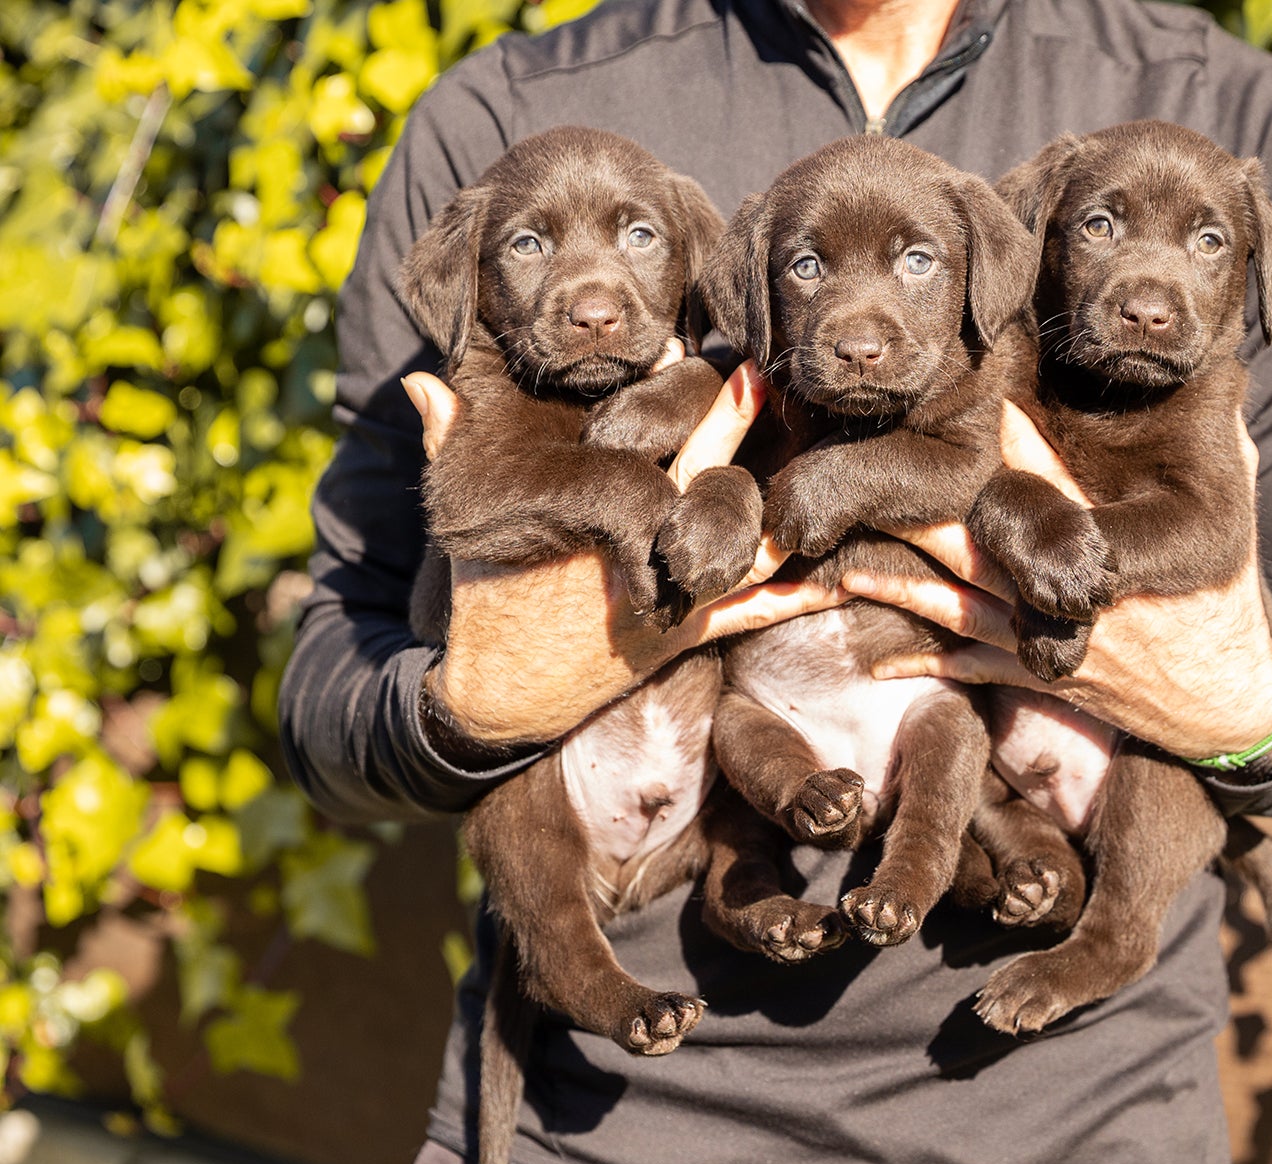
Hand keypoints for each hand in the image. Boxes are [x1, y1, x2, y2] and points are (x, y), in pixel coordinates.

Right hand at [403, 361, 846, 745]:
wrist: (500, 697)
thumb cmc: (487, 598)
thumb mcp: (464, 520)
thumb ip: (450, 446)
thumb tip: (420, 383)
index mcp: (589, 511)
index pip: (639, 440)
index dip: (675, 392)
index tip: (700, 346)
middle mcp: (637, 548)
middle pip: (701, 475)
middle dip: (734, 424)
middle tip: (767, 375)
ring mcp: (670, 592)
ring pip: (741, 541)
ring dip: (783, 502)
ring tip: (825, 463)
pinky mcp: (688, 634)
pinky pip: (752, 613)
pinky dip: (795, 598)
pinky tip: (839, 578)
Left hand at [840, 402, 1271, 764]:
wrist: (1224, 706)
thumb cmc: (1225, 602)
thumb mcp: (1233, 520)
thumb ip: (1227, 449)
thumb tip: (1227, 383)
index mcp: (1113, 544)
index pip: (1053, 480)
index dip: (1009, 443)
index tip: (970, 408)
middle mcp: (1070, 590)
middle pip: (980, 544)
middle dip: (920, 519)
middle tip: (864, 494)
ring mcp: (1048, 637)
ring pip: (960, 606)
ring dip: (900, 591)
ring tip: (844, 573)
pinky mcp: (1040, 673)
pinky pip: (973, 669)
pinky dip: (926, 668)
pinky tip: (879, 666)